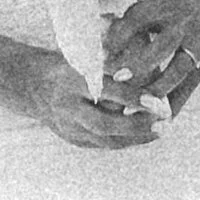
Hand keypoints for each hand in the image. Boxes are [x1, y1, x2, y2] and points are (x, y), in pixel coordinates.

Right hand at [26, 55, 158, 149]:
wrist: (34, 87)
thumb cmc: (69, 64)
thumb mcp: (86, 55)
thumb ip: (112, 62)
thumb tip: (150, 64)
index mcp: (69, 81)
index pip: (104, 92)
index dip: (132, 96)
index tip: (158, 99)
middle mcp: (66, 108)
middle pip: (103, 124)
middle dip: (136, 125)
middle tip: (165, 120)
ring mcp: (68, 128)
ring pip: (105, 139)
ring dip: (137, 136)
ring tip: (163, 129)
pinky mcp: (74, 140)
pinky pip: (104, 144)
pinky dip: (128, 140)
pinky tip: (147, 134)